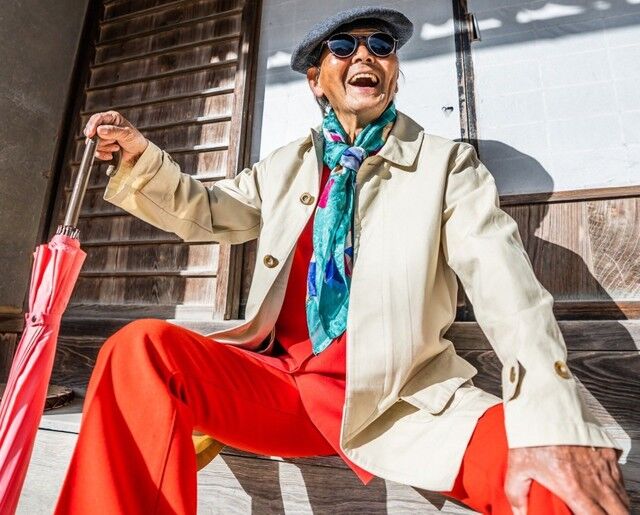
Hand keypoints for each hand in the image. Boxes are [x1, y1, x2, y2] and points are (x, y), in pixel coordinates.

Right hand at [83, 110, 147, 165]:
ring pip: (94, 143)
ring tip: (117, 147)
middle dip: (102, 140)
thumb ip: (114, 131)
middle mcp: (105, 126)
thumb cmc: (135, 140)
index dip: (92, 125)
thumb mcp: (127, 134)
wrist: (138, 153)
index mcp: (111, 118)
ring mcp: (102, 137)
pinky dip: (104, 154)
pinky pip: (96, 152)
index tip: (90, 134)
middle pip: (92, 132)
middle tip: (113, 141)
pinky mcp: (101, 146)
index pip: (97, 118)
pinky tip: (113, 153)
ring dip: (106, 147)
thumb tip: (100, 130)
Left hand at [505, 445, 629, 513]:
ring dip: (615, 507)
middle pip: (619, 514)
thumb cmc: (534, 434)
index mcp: (575, 490)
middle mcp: (595, 481)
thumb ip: (517, 493)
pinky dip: (616, 490)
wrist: (546, 406)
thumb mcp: (518, 466)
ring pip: (622, 499)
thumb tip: (519, 510)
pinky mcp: (607, 453)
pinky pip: (620, 480)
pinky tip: (604, 491)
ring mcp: (604, 467)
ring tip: (602, 509)